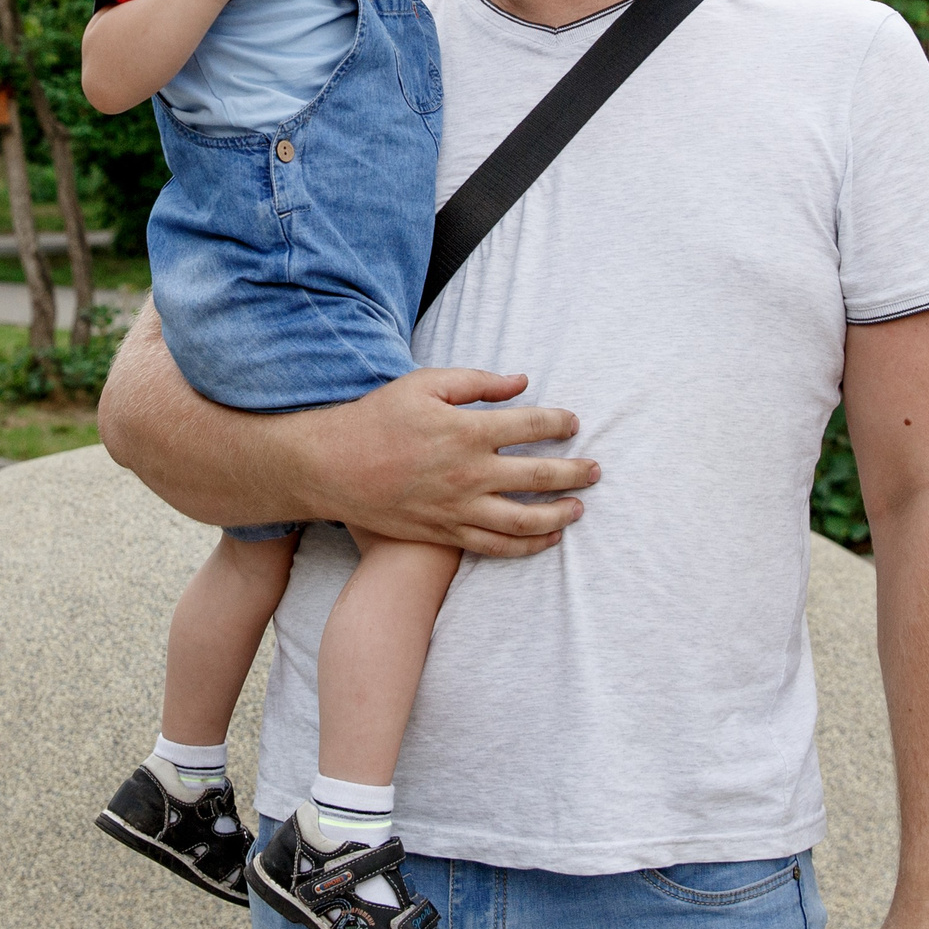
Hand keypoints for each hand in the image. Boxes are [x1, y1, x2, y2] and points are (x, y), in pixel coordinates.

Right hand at [304, 368, 598, 556]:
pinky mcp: (445, 533)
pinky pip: (497, 546)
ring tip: (579, 508)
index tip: (573, 423)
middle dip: (576, 472)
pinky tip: (547, 539)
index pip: (532, 426)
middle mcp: (469, 473)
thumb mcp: (424, 385)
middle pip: (540, 477)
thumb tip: (521, 382)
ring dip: (559, 515)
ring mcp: (459, 508)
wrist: (331, 468)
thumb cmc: (376, 419)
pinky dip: (528, 546)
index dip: (560, 424)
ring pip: (525, 520)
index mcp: (467, 430)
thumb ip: (477, 382)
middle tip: (596, 470)